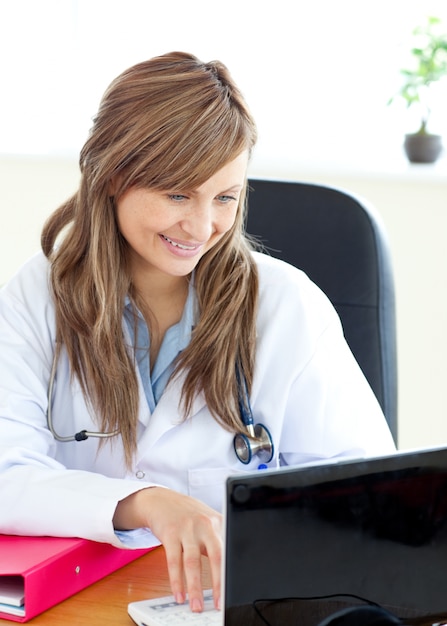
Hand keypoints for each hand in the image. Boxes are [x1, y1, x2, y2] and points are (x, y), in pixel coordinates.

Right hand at [113, 487, 221, 611]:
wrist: (161, 500)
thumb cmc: (188, 515)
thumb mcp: (208, 521)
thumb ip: (219, 539)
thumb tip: (230, 568)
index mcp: (218, 522)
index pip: (229, 550)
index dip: (232, 572)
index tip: (233, 591)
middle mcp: (204, 524)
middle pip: (215, 555)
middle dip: (218, 583)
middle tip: (218, 604)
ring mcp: (186, 528)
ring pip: (192, 562)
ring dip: (194, 587)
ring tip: (196, 606)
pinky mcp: (169, 533)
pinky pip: (173, 561)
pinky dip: (176, 581)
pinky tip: (179, 594)